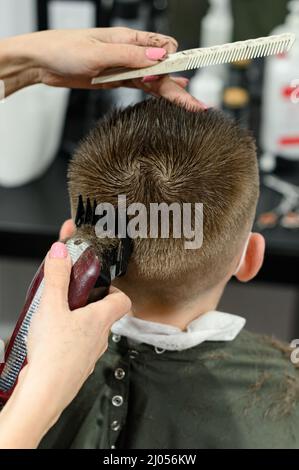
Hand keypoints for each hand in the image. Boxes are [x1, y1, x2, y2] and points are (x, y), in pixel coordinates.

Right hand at [0, 239, 130, 447]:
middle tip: (72, 296)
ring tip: (57, 317)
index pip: (123, 300)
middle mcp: (100, 338)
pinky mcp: (76, 368)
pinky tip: (50, 340)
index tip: (101, 283)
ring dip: (78, 322)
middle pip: (105, 315)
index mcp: (100, 319)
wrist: (43, 394)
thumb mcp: (52, 306)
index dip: (115, 289)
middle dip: (90, 303)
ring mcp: (89, 355)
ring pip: (90, 332)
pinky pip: (77, 349)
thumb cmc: (53, 354)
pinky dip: (68, 341)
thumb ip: (57, 276)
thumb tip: (61, 251)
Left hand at [2, 27, 204, 108]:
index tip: (164, 77)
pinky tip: (170, 95)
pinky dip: (156, 92)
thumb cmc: (64, 49)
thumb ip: (130, 56)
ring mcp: (124, 67)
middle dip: (179, 86)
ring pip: (154, 81)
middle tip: (196, 105)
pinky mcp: (116, 80)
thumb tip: (160, 56)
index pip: (163, 47)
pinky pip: (141, 87)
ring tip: (191, 107)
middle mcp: (130, 52)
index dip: (169, 63)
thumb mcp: (99, 52)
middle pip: (162, 69)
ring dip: (171, 93)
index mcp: (129, 39)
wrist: (43, 62)